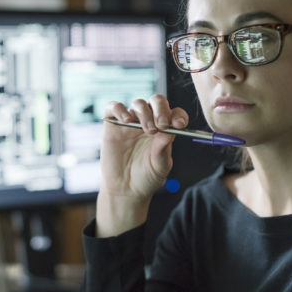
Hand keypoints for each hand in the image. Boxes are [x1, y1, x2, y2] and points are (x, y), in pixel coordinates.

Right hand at [96, 94, 187, 236]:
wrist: (125, 190)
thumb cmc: (146, 177)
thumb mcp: (160, 165)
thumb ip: (164, 148)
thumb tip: (171, 129)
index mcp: (165, 129)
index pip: (174, 113)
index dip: (178, 115)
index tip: (179, 124)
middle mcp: (149, 122)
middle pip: (157, 102)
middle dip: (161, 109)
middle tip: (162, 125)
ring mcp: (130, 122)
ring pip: (138, 103)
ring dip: (145, 113)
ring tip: (146, 130)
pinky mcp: (113, 125)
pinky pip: (114, 107)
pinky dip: (120, 109)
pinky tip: (126, 121)